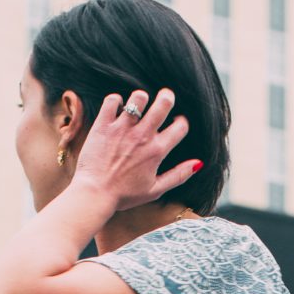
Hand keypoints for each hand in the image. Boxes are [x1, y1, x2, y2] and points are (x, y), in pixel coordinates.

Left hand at [70, 89, 201, 212]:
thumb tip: (198, 164)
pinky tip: (117, 109)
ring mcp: (122, 128)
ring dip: (140, 98)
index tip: (176, 124)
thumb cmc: (125, 195)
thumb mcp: (156, 190)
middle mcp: (142, 136)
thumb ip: (179, 175)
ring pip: (138, 97)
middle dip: (167, 97)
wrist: (94, 194)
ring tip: (137, 106)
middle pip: (163, 103)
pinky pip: (113, 100)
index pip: (180, 127)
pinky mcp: (104, 125)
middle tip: (165, 98)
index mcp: (157, 151)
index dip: (182, 123)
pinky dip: (116, 101)